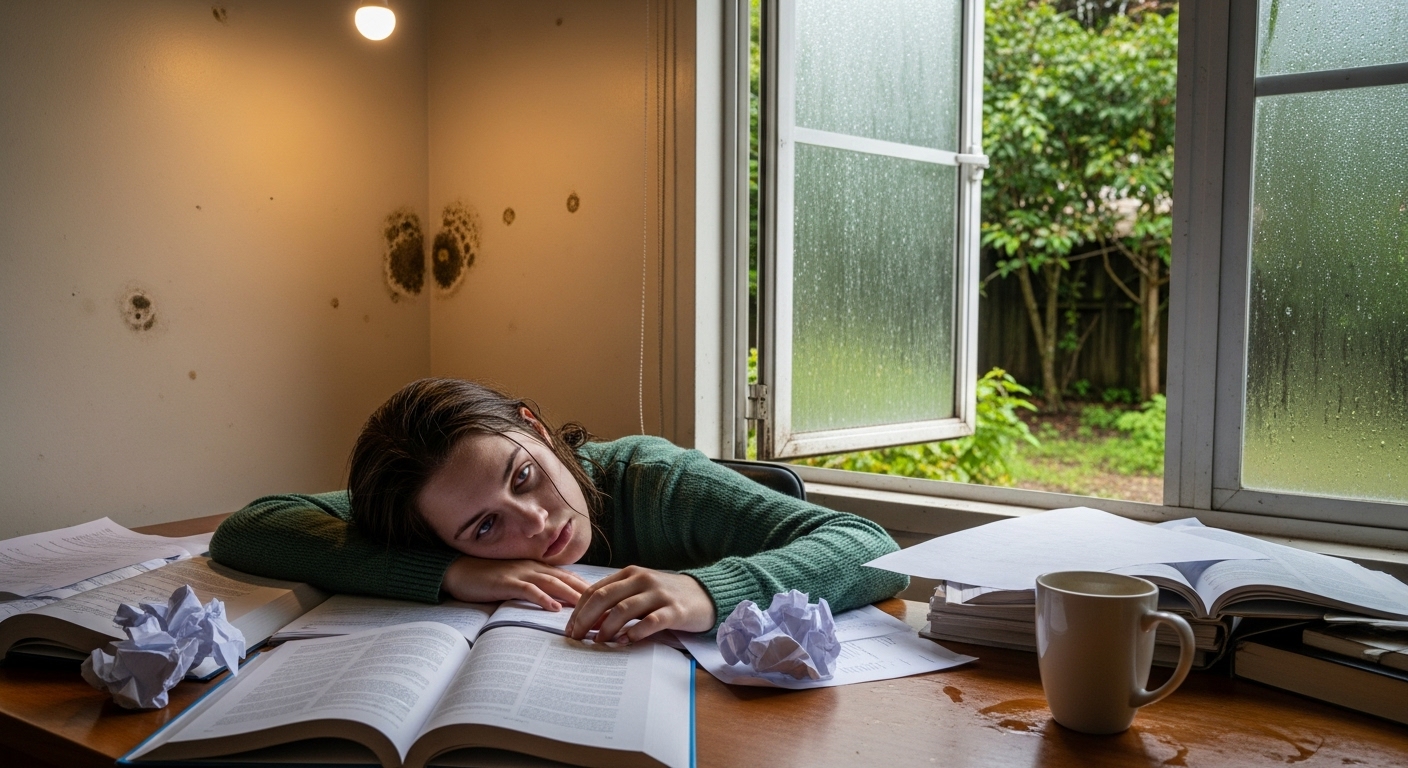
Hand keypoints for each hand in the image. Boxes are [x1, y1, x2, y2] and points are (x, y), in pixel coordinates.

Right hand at [441, 556, 591, 610]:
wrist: (458, 571)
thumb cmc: (487, 578)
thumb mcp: (516, 581)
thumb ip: (535, 587)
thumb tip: (557, 603)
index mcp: (536, 567)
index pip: (568, 577)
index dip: (587, 588)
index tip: (606, 601)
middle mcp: (532, 567)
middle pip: (566, 579)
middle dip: (588, 594)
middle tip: (606, 609)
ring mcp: (519, 573)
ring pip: (552, 583)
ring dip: (571, 597)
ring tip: (589, 611)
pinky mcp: (505, 583)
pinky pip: (527, 590)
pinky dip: (542, 598)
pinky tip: (554, 608)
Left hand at [564, 566, 715, 642]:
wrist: (706, 594)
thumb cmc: (667, 596)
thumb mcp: (640, 592)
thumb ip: (617, 601)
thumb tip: (589, 621)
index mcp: (630, 574)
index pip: (595, 590)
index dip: (579, 610)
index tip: (570, 628)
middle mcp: (642, 580)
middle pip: (604, 597)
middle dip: (585, 619)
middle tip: (576, 637)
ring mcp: (659, 594)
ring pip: (624, 609)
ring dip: (606, 627)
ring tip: (598, 641)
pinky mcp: (675, 610)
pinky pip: (651, 621)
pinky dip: (634, 632)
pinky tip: (624, 642)